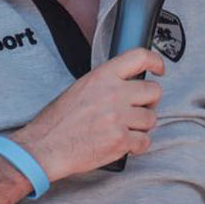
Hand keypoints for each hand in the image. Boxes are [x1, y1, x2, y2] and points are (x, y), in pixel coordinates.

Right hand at [11, 47, 163, 181]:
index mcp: (102, 76)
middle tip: (137, 110)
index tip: (159, 69)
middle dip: (149, 103)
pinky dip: (137, 145)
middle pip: (153, 91)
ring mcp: (118, 117)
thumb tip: (128, 84)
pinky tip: (123, 144)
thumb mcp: (80, 88)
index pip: (139, 57)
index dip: (155, 62)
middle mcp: (113, 93)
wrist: (45, 146)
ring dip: (142, 126)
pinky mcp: (120, 140)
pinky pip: (145, 141)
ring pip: (151, 119)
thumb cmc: (58, 120)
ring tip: (124, 130)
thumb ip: (106, 82)